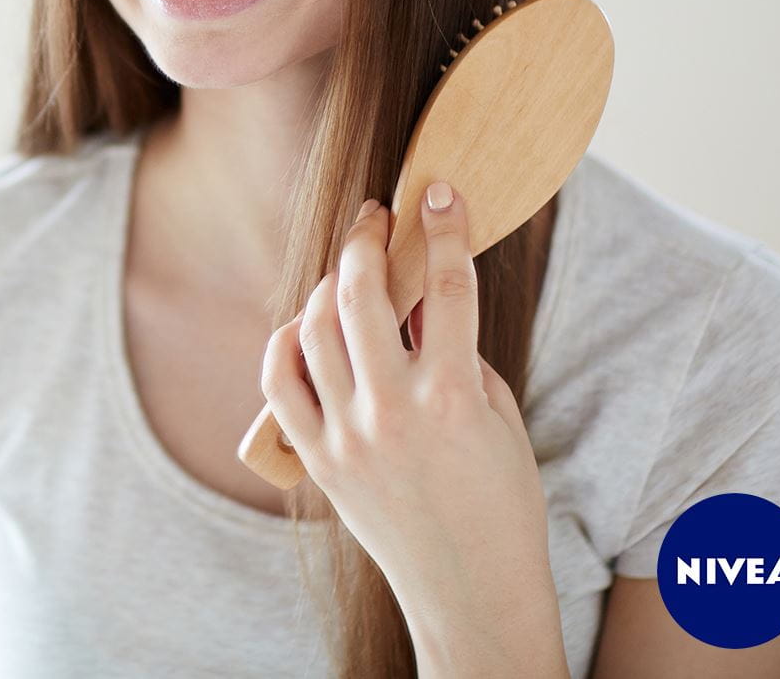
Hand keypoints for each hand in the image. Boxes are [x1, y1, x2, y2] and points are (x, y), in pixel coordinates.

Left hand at [259, 183, 555, 634]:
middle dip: (367, 237)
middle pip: (361, 292)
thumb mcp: (499, 418)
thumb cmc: (500, 502)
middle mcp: (392, 410)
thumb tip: (416, 298)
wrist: (470, 590)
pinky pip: (279, 380)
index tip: (438, 189)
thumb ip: (458, 351)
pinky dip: (287, 340)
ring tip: (349, 267)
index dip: (444, 227)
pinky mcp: (317, 457)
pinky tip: (307, 322)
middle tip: (376, 215)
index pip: (445, 286)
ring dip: (330, 281)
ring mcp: (346, 434)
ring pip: (314, 326)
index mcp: (452, 397)